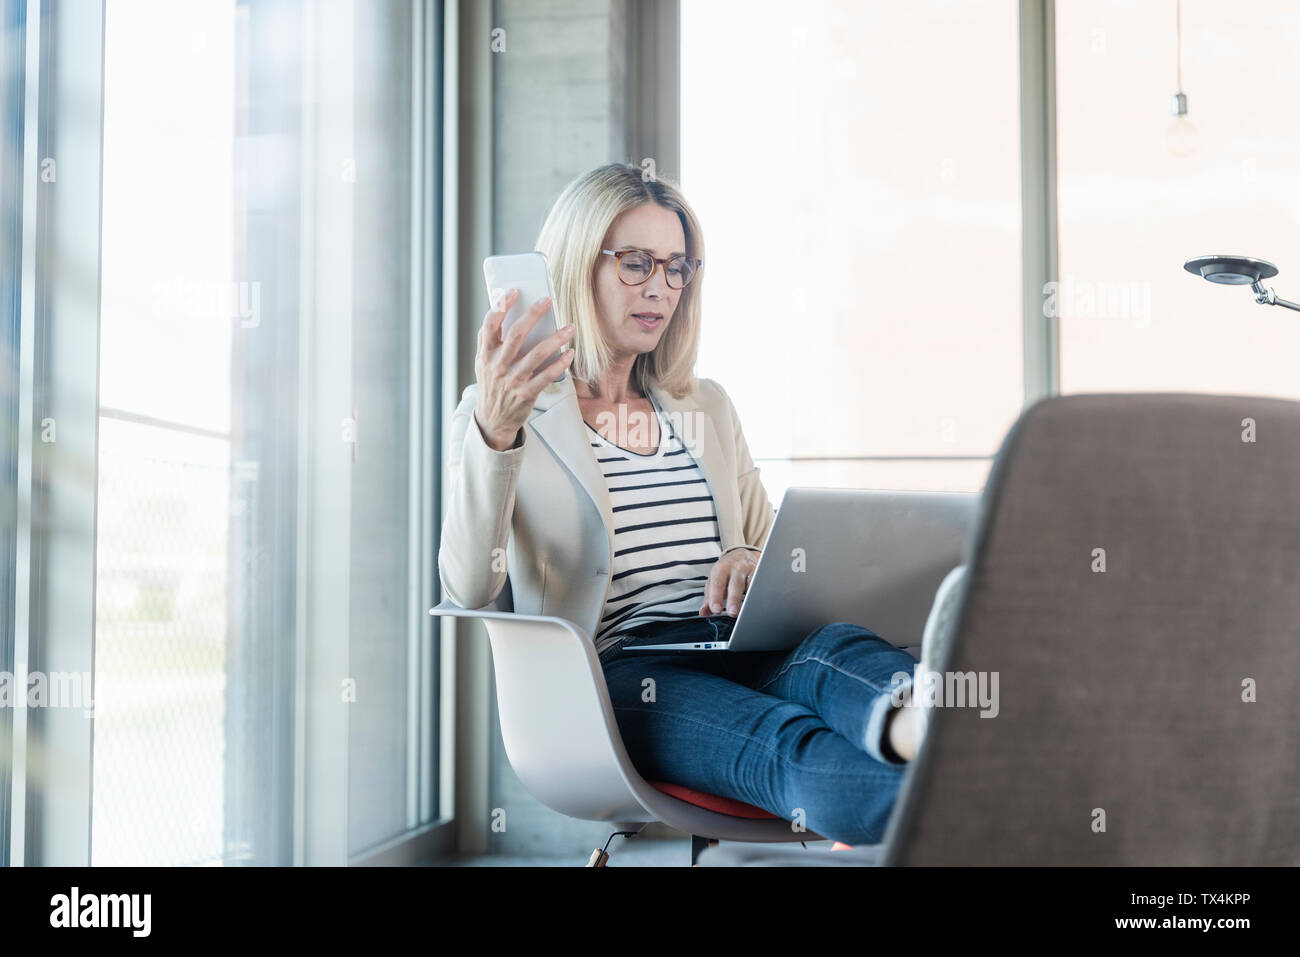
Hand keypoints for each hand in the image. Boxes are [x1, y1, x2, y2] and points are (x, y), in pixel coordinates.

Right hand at [474, 287, 575, 450]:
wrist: (493, 419)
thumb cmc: (491, 384)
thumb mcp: (483, 362)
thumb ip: (490, 341)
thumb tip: (501, 312)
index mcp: (486, 353)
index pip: (490, 324)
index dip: (501, 306)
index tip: (513, 291)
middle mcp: (498, 365)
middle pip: (517, 334)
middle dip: (533, 314)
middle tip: (548, 300)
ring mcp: (513, 379)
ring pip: (537, 354)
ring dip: (556, 338)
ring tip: (570, 327)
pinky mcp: (527, 393)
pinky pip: (547, 376)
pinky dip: (560, 364)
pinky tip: (569, 353)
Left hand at [698, 548, 759, 617]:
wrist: (742, 554)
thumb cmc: (726, 571)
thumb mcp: (714, 580)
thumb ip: (709, 597)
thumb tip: (703, 613)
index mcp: (721, 569)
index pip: (717, 584)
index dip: (716, 597)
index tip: (716, 610)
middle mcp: (736, 568)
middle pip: (735, 584)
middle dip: (733, 599)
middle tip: (732, 613)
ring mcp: (749, 570)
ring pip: (750, 584)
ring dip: (749, 598)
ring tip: (746, 611)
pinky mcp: (760, 573)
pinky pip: (760, 584)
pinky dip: (759, 593)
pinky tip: (758, 603)